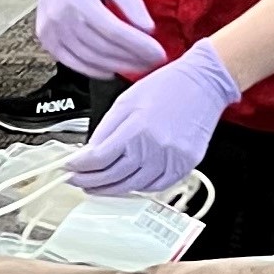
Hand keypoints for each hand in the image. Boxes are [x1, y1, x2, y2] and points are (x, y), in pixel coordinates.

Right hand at [34, 0, 164, 81]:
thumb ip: (132, 4)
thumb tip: (148, 30)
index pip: (114, 31)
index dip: (139, 46)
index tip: (159, 53)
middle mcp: (61, 18)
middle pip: (103, 47)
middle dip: (132, 58)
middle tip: (153, 63)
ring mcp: (51, 31)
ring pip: (89, 58)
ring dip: (117, 66)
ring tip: (138, 67)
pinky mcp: (47, 40)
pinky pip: (73, 63)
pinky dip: (95, 70)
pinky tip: (112, 70)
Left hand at [66, 41, 238, 193]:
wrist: (203, 84)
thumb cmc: (167, 87)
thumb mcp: (126, 101)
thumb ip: (106, 129)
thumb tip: (88, 152)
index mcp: (137, 129)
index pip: (99, 159)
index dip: (80, 167)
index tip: (70, 168)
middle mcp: (155, 148)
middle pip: (114, 176)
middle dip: (90, 182)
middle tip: (77, 181)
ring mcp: (172, 160)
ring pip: (134, 186)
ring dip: (112, 189)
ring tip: (98, 186)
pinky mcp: (185, 165)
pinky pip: (157, 186)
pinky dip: (139, 188)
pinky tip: (128, 183)